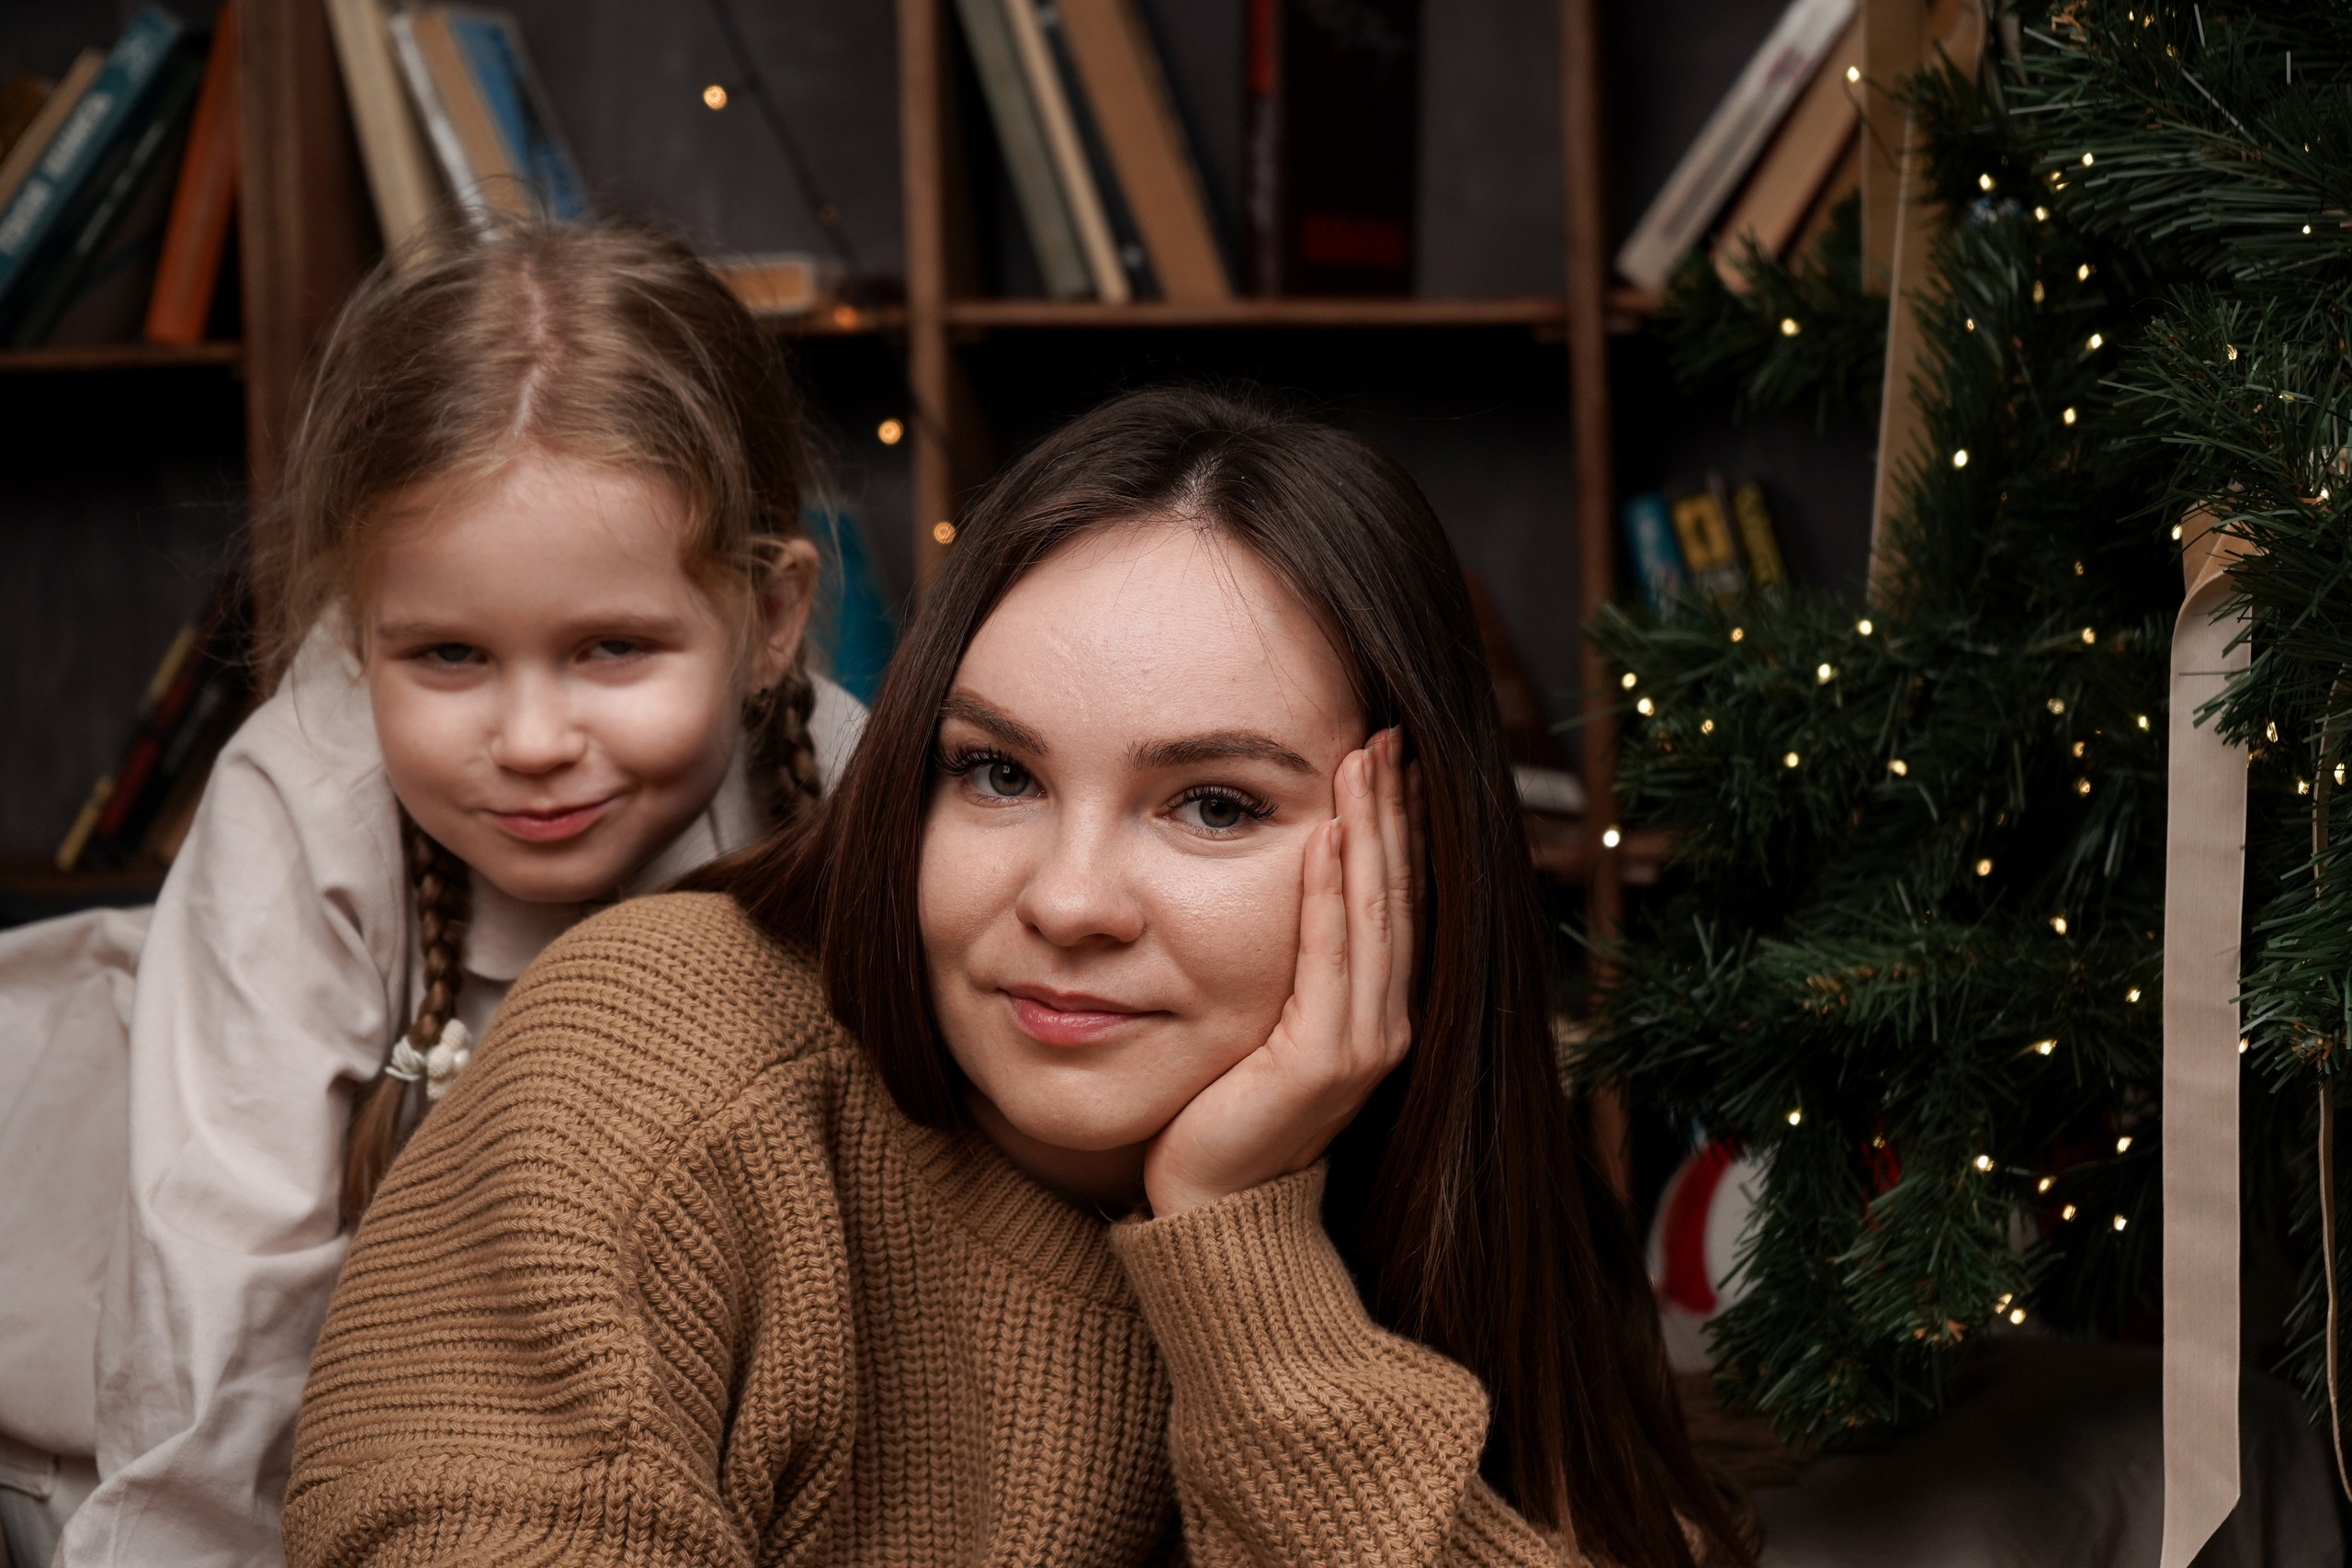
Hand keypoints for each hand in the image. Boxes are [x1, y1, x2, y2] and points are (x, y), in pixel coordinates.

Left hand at [1143, 727, 1419, 1216]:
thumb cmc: (1223, 1114)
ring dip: (1371, 830)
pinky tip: (1329, 837)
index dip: (1399, 825)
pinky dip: (1334, 893)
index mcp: (1376, 1012)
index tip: (1390, 756)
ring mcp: (1364, 1044)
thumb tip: (1279, 890)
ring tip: (1363, 760)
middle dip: (1393, 808)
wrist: (1212, 1208)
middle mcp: (1387, 1024)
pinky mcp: (1326, 1061)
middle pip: (1399, 893)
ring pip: (1376, 913)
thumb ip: (1285, 968)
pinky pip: (1332, 958)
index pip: (1397, 899)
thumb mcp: (1262, 1023)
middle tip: (1385, 733)